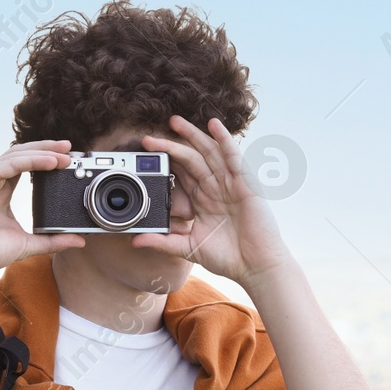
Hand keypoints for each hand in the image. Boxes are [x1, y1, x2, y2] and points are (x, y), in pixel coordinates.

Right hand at [0, 141, 85, 283]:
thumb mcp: (28, 244)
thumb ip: (53, 240)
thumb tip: (79, 241)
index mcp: (1, 191)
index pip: (25, 166)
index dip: (45, 158)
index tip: (67, 159)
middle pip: (21, 154)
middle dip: (47, 148)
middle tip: (70, 148)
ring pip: (16, 155)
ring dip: (43, 152)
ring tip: (65, 154)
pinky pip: (9, 164)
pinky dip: (32, 160)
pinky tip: (50, 161)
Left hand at [132, 116, 292, 285]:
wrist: (255, 267)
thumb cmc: (229, 258)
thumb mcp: (188, 248)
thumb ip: (163, 242)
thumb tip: (135, 241)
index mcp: (202, 200)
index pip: (181, 174)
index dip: (165, 162)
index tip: (145, 154)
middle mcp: (215, 187)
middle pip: (191, 158)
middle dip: (171, 145)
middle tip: (149, 136)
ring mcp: (230, 183)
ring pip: (208, 152)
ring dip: (192, 135)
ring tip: (173, 122)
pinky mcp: (245, 183)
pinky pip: (233, 156)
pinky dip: (224, 139)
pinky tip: (214, 124)